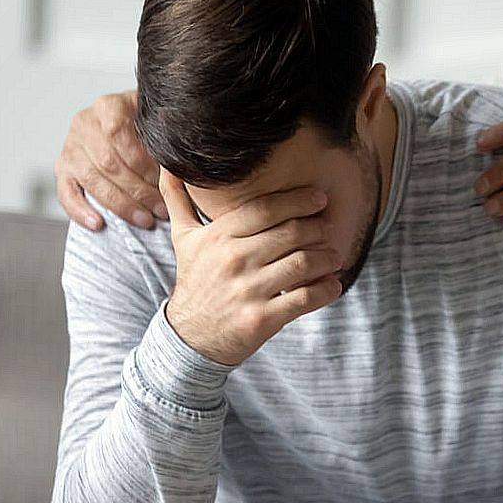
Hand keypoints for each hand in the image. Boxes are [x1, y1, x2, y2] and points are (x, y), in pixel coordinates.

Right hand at [55, 90, 166, 230]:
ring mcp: (71, 147)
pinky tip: (98, 223)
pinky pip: (67, 193)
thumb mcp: (156, 122)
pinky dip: (81, 210)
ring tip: (144, 219)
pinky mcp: (63, 170)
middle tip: (161, 208)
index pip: (118, 133)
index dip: (142, 161)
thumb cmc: (144, 128)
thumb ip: (163, 136)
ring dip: (121, 204)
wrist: (125, 125)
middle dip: (138, 190)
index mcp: (108, 106)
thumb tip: (177, 164)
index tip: (163, 181)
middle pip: (108, 161)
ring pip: (92, 180)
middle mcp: (84, 124)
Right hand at [160, 170, 343, 365]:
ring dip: (327, 257)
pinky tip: (334, 284)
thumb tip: (168, 165)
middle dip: (318, 228)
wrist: (190, 337)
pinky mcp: (262, 319)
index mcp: (219, 237)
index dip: (298, 200)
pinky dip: (326, 290)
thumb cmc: (196, 281)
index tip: (319, 198)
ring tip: (334, 255)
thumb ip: (178, 200)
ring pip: (303, 263)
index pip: (266, 208)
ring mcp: (248, 290)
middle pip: (291, 233)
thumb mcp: (184, 239)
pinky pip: (304, 298)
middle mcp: (234, 260)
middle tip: (329, 228)